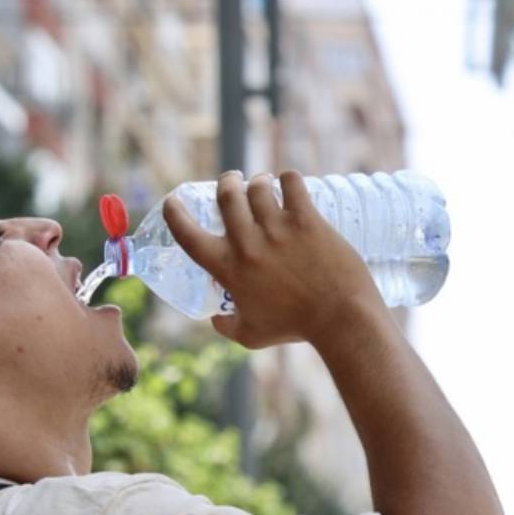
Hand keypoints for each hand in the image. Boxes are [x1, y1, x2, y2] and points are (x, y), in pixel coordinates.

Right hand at [163, 170, 385, 348]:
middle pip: (226, 195)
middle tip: (233, 181)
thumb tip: (215, 320)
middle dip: (227, 182)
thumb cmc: (295, 328)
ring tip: (264, 184)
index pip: (188, 235)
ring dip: (258, 181)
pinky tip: (290, 183)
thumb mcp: (251, 335)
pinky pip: (292, 183)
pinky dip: (288, 178)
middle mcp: (248, 244)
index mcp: (229, 269)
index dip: (175, 213)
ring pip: (258, 186)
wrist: (340, 319)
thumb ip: (228, 327)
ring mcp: (278, 229)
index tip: (173, 201)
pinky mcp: (307, 220)